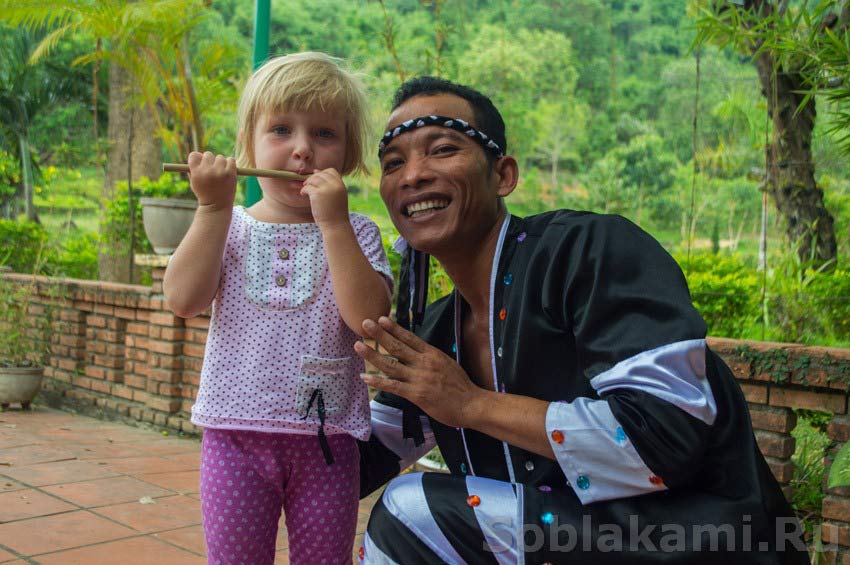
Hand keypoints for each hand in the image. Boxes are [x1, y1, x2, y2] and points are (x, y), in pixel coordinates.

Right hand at [187, 151, 236, 210]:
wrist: (217, 207)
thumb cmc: (204, 194)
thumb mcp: (194, 183)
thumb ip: (193, 169)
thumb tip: (198, 154)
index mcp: (196, 173)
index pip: (194, 155)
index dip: (197, 158)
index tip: (200, 164)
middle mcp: (207, 171)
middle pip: (208, 154)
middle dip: (209, 161)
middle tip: (212, 170)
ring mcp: (220, 172)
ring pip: (220, 157)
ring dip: (220, 163)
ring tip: (220, 174)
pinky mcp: (230, 173)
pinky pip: (231, 160)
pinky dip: (230, 163)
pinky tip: (227, 171)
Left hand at [300, 168, 348, 229]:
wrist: (336, 226)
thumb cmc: (335, 213)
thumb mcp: (337, 196)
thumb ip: (330, 185)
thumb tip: (316, 171)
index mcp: (341, 185)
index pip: (331, 171)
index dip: (322, 173)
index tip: (317, 181)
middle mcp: (335, 185)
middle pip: (321, 174)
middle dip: (313, 178)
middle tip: (308, 185)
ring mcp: (326, 189)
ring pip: (313, 179)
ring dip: (307, 183)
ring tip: (306, 191)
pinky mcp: (317, 194)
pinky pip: (307, 187)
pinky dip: (304, 190)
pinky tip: (303, 195)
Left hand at [354, 316, 482, 427]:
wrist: (471, 404)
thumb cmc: (461, 386)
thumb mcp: (447, 363)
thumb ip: (431, 358)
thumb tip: (418, 352)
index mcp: (432, 354)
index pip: (410, 337)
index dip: (394, 328)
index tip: (381, 318)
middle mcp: (423, 363)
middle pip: (397, 346)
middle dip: (379, 334)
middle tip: (364, 323)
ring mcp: (419, 378)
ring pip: (391, 364)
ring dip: (373, 355)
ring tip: (358, 346)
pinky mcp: (416, 394)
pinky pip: (393, 386)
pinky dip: (378, 381)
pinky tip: (365, 377)